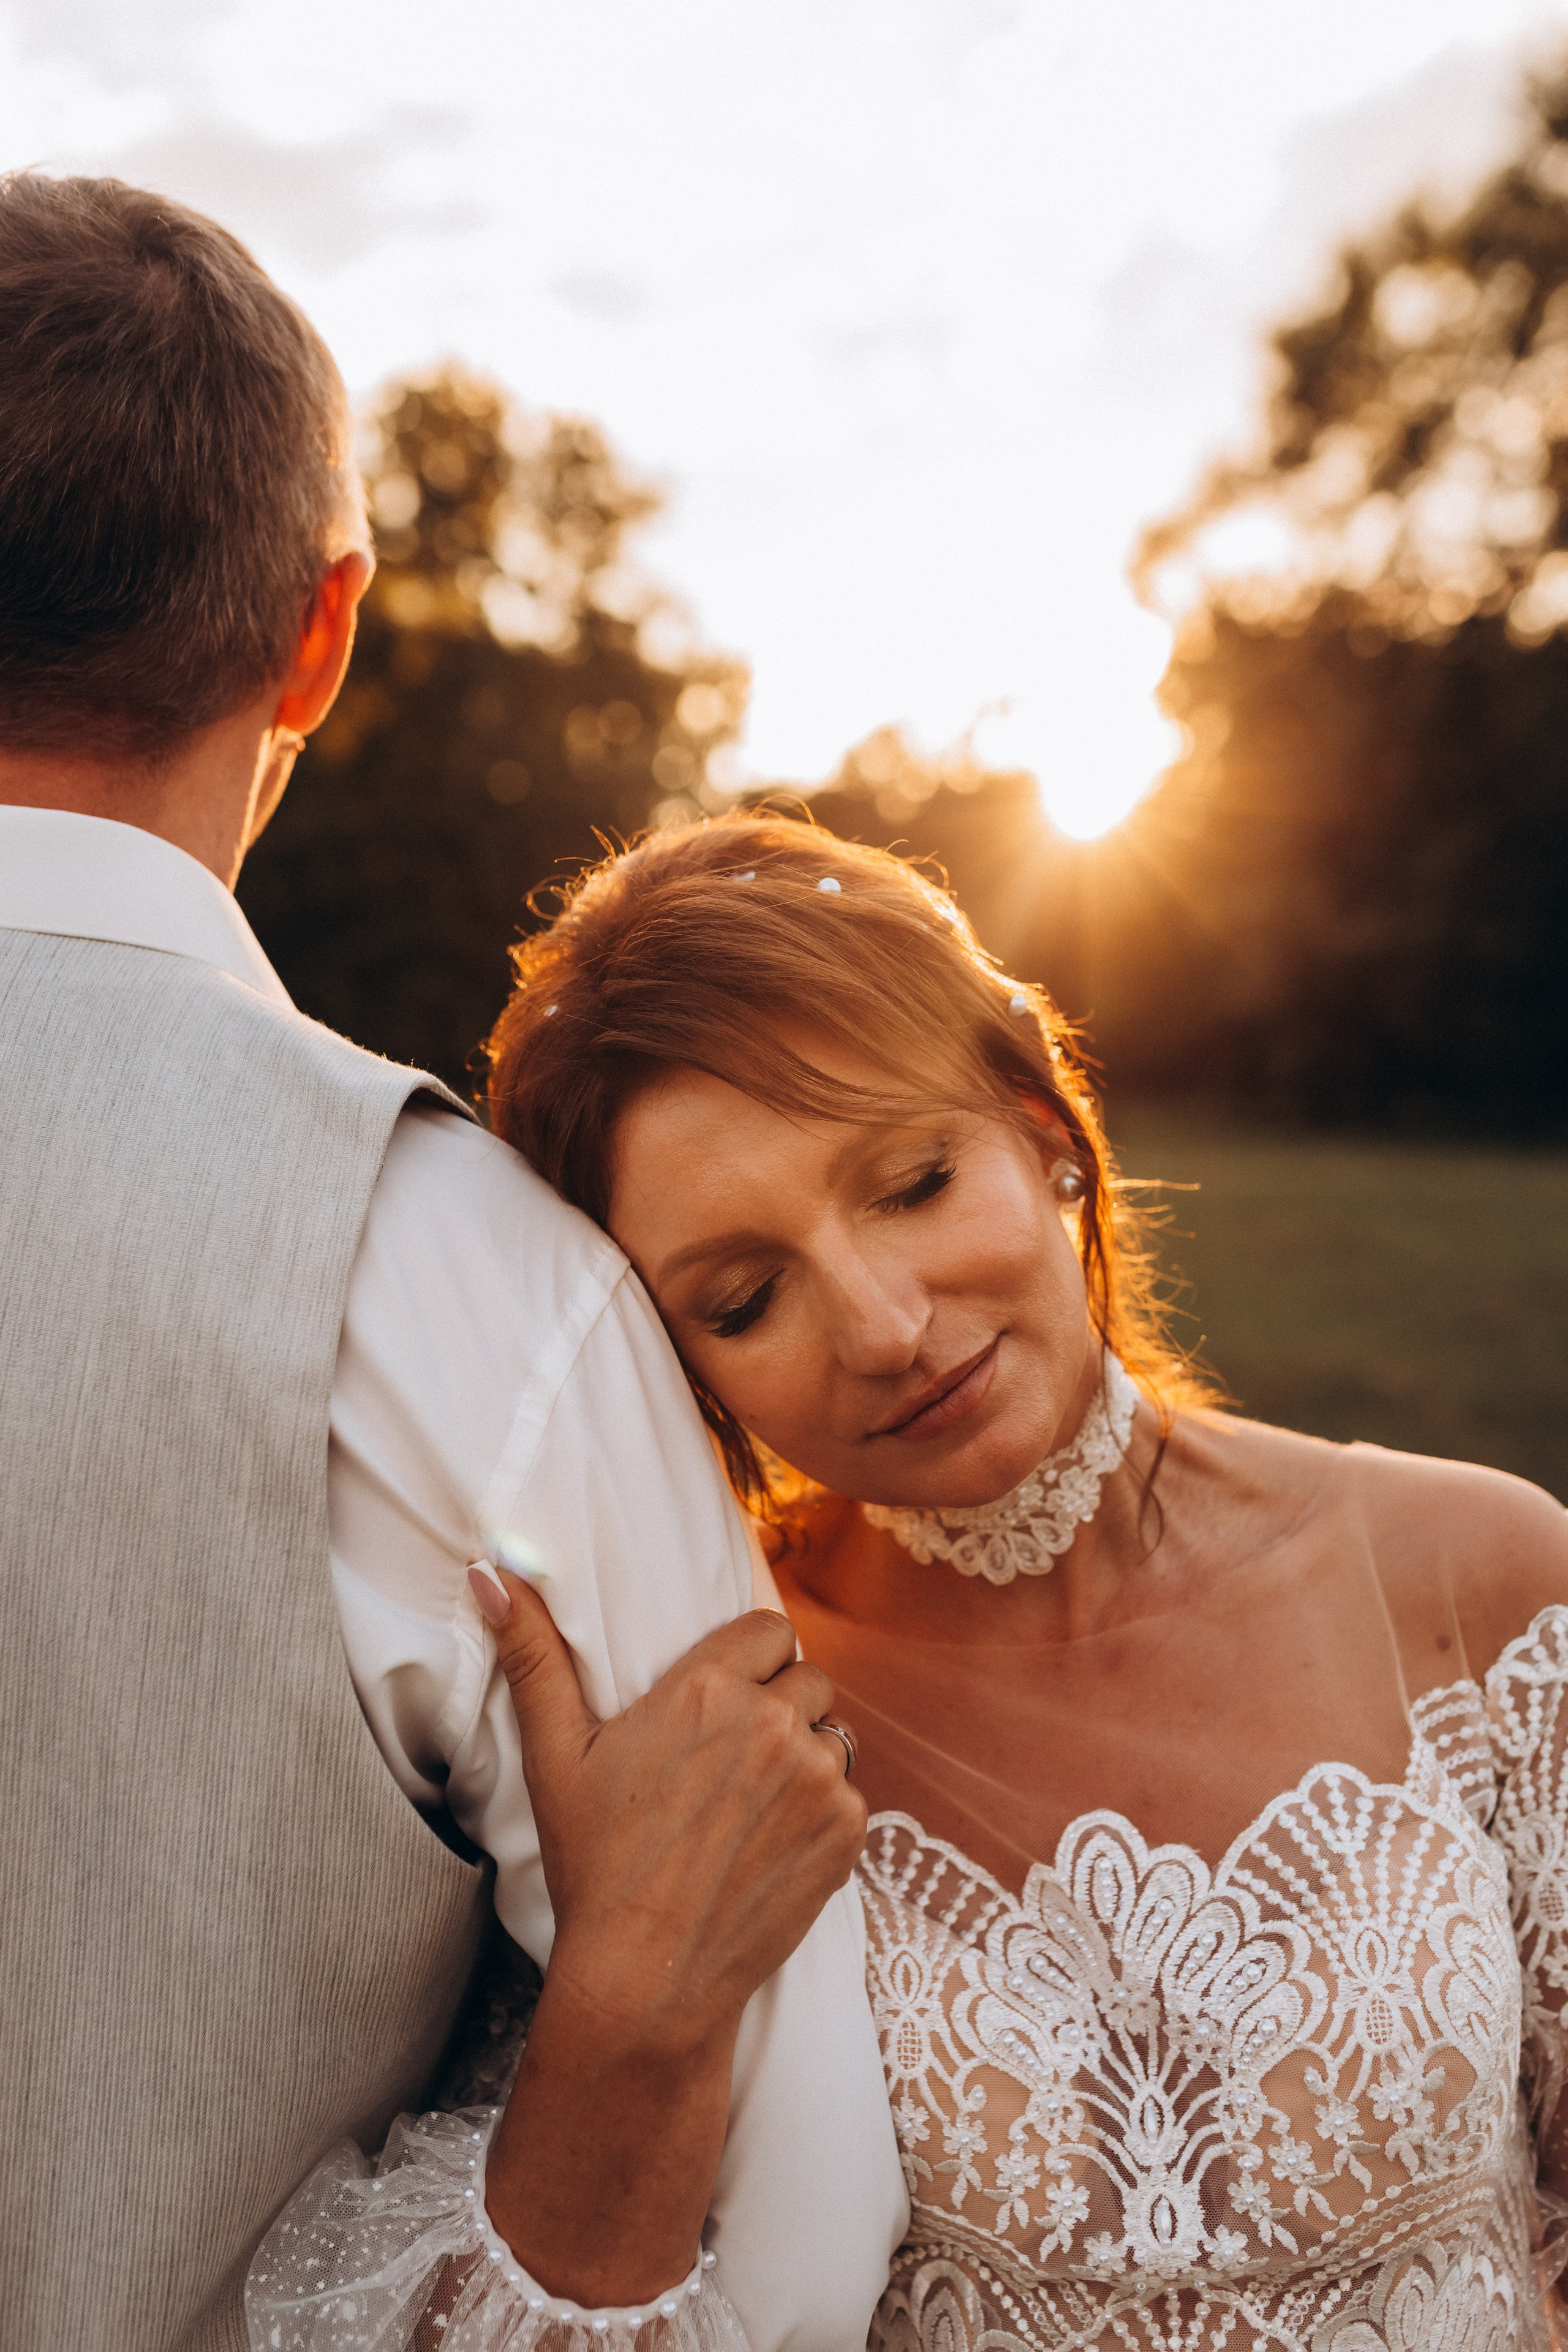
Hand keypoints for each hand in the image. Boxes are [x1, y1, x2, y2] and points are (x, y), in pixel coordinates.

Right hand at [469, 1565, 864, 2055]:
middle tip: (731, 1761)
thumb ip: (533, 1655)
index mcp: (706, 1687)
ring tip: (749, 1805)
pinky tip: (769, 1847)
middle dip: (779, 1703)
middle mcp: (771, 1720)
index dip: (750, 1660)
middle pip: (807, 1675)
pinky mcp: (846, 1832)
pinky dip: (821, 1815)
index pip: (769, 1628)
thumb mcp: (555, 1755)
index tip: (724, 1698)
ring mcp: (817, 1777)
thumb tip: (490, 1572)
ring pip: (833, 1734)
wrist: (647, 1978)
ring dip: (805, 1757)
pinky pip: (850, 1795)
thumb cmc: (595, 1865)